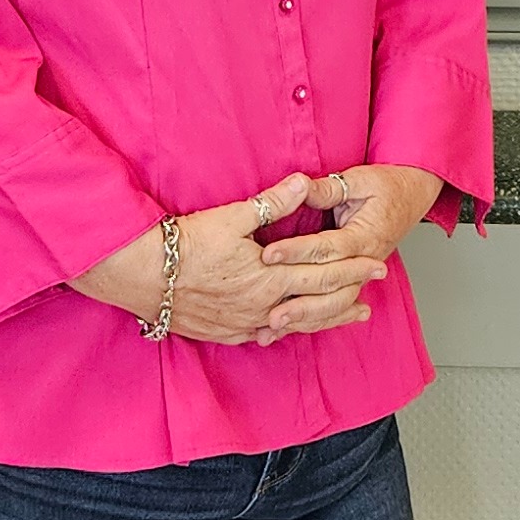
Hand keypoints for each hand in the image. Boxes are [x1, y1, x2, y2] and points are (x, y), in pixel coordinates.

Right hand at [74, 175, 369, 346]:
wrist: (141, 275)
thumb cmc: (184, 244)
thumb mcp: (232, 217)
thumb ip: (273, 203)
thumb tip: (306, 182)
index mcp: (270, 278)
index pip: (324, 273)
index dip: (354, 269)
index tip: (378, 264)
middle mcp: (263, 307)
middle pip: (317, 304)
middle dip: (349, 295)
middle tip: (375, 290)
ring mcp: (244, 324)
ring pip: (296, 325)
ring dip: (325, 318)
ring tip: (349, 316)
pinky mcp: (224, 332)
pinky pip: (264, 336)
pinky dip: (286, 332)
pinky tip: (291, 329)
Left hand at [250, 162, 445, 330]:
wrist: (412, 197)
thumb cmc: (386, 187)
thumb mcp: (359, 180)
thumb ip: (329, 189)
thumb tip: (300, 186)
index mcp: (364, 236)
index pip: (326, 248)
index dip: (296, 252)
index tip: (269, 255)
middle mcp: (365, 262)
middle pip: (330, 288)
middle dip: (299, 302)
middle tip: (271, 312)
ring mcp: (361, 276)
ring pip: (333, 305)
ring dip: (304, 319)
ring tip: (273, 328)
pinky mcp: (355, 281)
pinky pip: (334, 307)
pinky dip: (312, 321)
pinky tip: (288, 331)